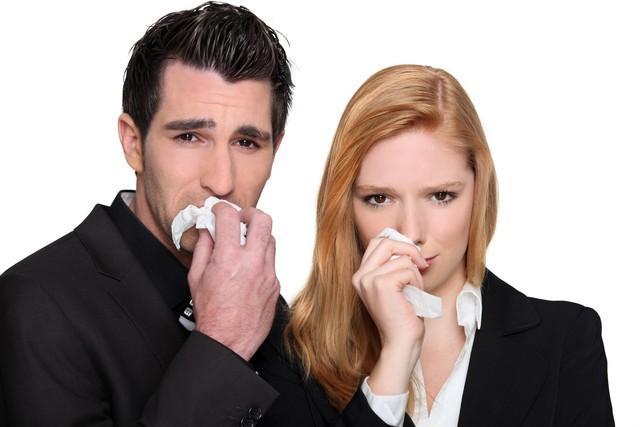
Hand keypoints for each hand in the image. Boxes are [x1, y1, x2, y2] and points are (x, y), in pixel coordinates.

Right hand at [187, 203, 279, 360]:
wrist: (228, 341)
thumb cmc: (211, 314)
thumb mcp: (196, 277)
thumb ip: (203, 248)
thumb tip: (208, 230)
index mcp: (229, 258)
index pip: (230, 217)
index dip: (222, 209)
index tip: (219, 211)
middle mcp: (252, 263)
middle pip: (262, 220)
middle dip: (250, 214)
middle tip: (240, 219)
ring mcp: (268, 273)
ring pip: (271, 239)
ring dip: (257, 236)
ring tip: (244, 244)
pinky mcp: (275, 284)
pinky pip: (272, 261)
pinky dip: (261, 258)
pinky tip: (249, 267)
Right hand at [352, 237, 426, 393]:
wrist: (401, 342)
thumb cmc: (403, 315)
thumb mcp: (394, 285)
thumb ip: (394, 265)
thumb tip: (408, 244)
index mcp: (360, 275)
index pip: (378, 242)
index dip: (399, 245)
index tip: (413, 259)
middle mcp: (360, 276)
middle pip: (386, 242)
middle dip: (409, 250)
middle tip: (421, 265)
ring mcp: (369, 279)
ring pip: (402, 258)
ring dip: (416, 273)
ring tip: (413, 291)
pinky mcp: (382, 284)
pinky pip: (408, 270)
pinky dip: (417, 282)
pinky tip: (413, 297)